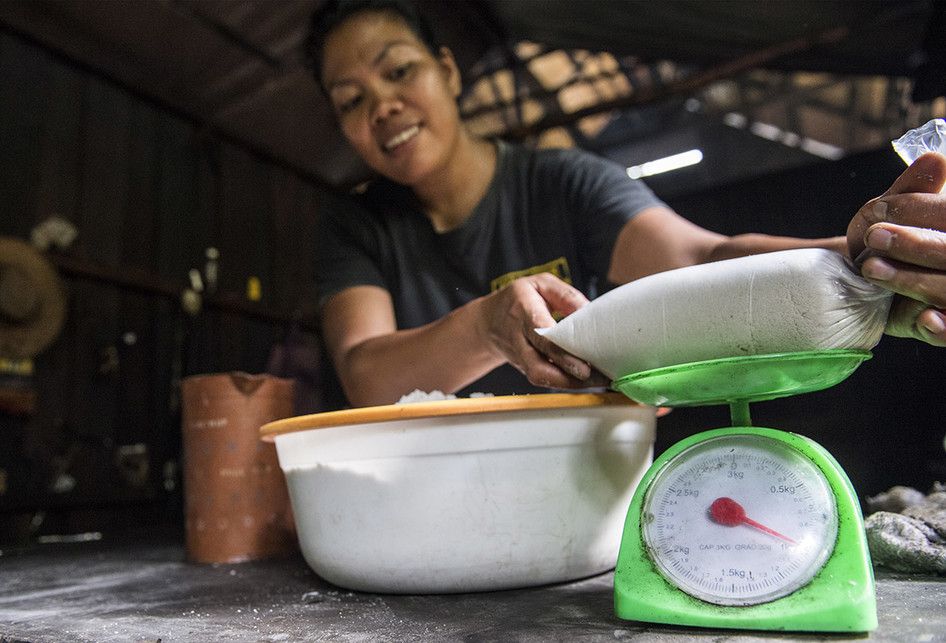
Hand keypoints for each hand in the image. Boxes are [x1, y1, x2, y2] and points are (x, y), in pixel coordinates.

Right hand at [477, 273, 608, 388]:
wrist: (488, 322)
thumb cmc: (518, 299)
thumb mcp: (541, 284)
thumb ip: (566, 296)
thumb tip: (591, 312)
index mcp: (523, 311)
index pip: (541, 337)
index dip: (562, 355)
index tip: (584, 367)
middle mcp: (518, 339)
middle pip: (538, 367)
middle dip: (567, 378)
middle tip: (595, 378)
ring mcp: (519, 357)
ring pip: (541, 378)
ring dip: (570, 383)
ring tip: (598, 381)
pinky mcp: (524, 368)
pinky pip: (544, 379)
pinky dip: (566, 382)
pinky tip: (587, 380)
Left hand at [846, 152, 945, 345]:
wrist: (853, 278)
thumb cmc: (881, 235)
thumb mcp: (891, 209)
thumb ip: (913, 188)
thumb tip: (936, 160)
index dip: (922, 211)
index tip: (880, 208)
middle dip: (917, 245)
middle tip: (873, 237)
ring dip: (914, 281)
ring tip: (871, 269)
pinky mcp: (945, 327)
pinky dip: (942, 328)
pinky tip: (926, 320)